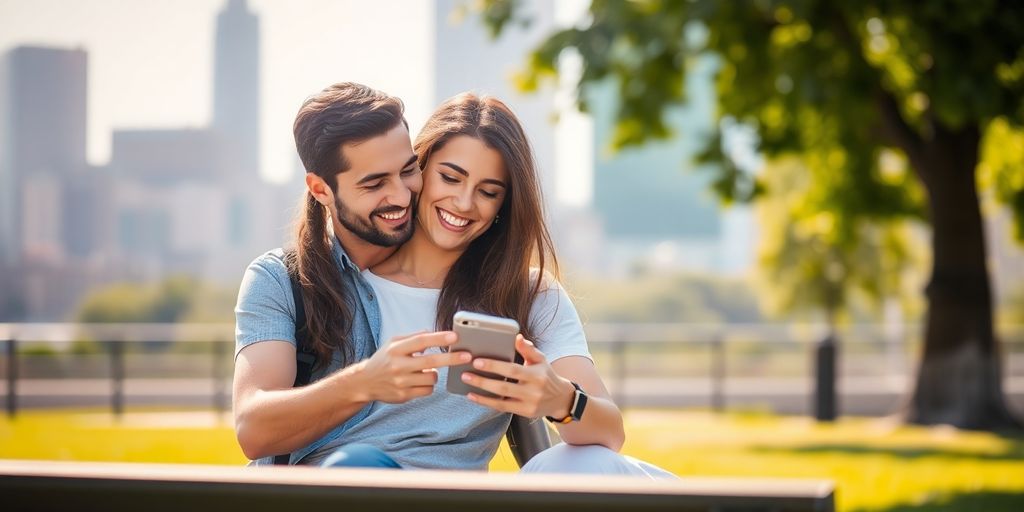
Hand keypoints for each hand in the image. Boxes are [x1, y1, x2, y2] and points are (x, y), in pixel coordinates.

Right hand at [355, 331, 470, 403]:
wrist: (365, 382)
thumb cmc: (384, 359)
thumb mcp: (393, 343)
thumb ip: (413, 337)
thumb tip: (433, 333)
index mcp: (396, 349)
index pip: (421, 341)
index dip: (439, 338)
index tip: (455, 337)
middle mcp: (398, 365)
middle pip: (431, 361)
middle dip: (452, 358)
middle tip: (467, 356)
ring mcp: (401, 382)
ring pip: (432, 377)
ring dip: (435, 373)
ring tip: (425, 370)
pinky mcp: (404, 396)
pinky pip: (427, 390)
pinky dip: (428, 385)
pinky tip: (419, 381)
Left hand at [463, 335, 574, 418]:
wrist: (560, 398)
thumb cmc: (546, 375)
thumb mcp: (541, 359)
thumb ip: (528, 349)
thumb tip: (517, 338)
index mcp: (536, 374)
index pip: (512, 370)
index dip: (494, 366)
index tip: (477, 361)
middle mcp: (533, 390)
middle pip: (504, 386)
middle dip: (483, 381)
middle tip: (466, 373)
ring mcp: (529, 404)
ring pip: (501, 400)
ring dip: (482, 393)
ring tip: (466, 384)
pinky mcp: (524, 413)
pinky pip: (502, 408)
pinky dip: (486, 403)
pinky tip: (473, 396)